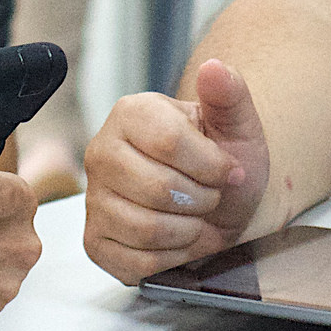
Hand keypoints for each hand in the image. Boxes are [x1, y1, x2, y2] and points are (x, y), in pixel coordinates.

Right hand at [83, 58, 270, 284]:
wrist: (219, 202)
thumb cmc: (222, 160)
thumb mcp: (236, 125)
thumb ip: (229, 94)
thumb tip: (214, 68)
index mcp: (131, 113)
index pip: (170, 142)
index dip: (211, 165)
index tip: (229, 170)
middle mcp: (102, 152)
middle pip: (159, 188)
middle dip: (203, 200)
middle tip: (211, 195)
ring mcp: (94, 198)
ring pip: (148, 228)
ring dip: (190, 230)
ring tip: (196, 215)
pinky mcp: (96, 241)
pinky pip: (138, 262)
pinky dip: (172, 257)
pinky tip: (178, 239)